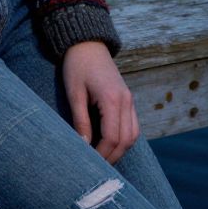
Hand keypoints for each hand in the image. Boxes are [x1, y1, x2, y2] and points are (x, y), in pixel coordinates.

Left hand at [62, 40, 138, 163]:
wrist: (87, 43)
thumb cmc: (77, 65)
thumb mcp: (74, 93)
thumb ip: (80, 120)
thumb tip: (83, 146)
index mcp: (112, 99)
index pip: (112, 136)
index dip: (102, 153)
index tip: (90, 161)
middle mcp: (126, 101)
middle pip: (126, 139)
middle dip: (113, 156)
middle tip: (97, 165)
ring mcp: (129, 99)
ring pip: (133, 135)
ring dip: (120, 149)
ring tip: (103, 157)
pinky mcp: (128, 98)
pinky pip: (132, 125)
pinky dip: (124, 138)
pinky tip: (110, 142)